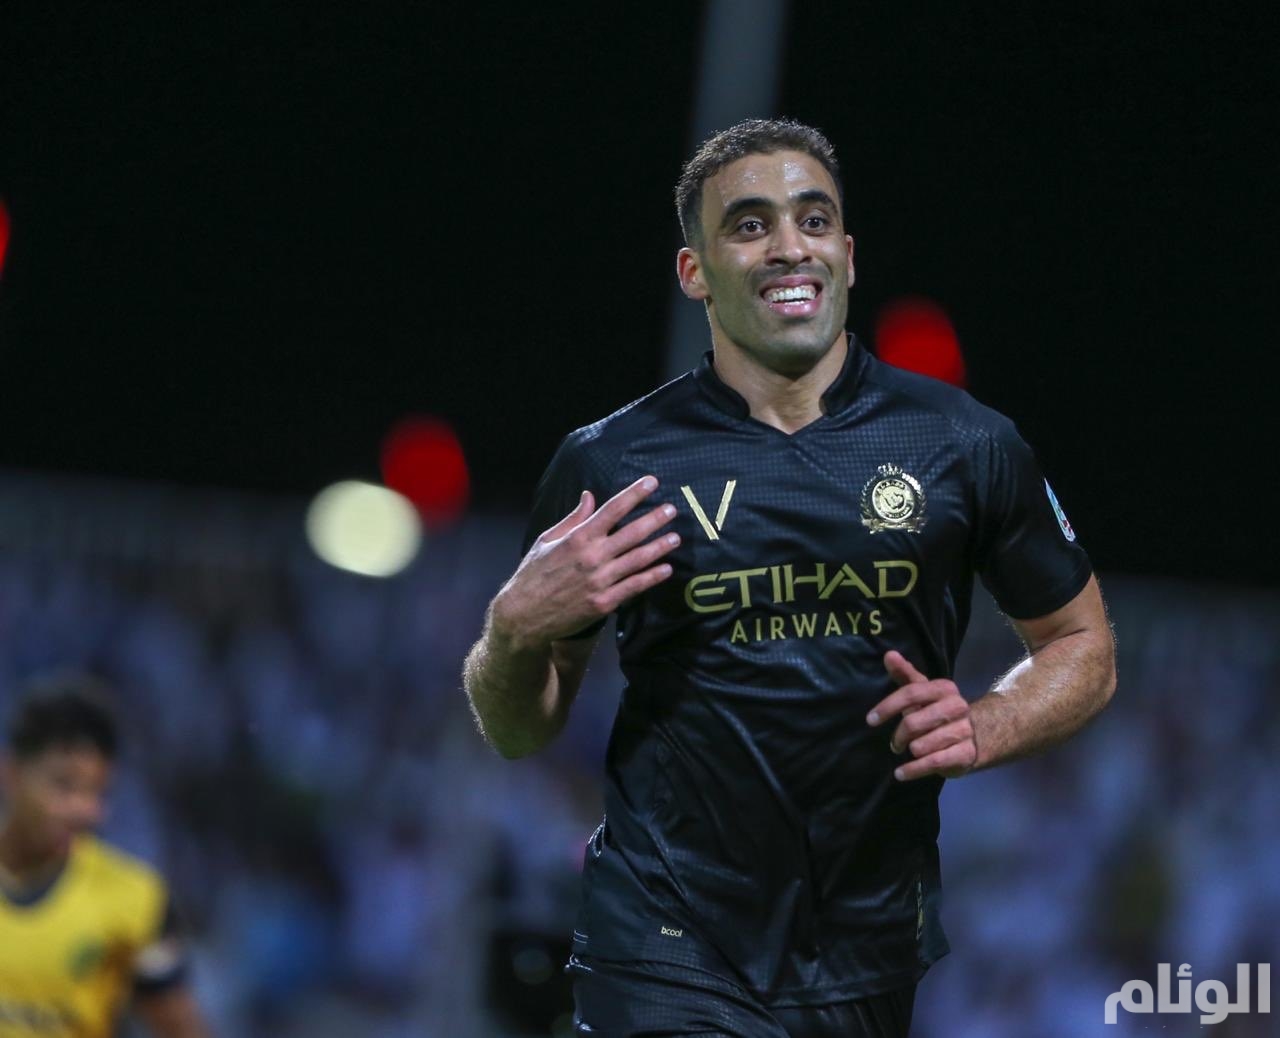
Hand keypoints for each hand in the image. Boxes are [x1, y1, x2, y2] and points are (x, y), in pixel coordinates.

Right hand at [492, 476, 679, 647]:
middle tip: (671, 509)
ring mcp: (599, 581)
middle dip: (654, 519)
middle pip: (631, 533)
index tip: (652, 482)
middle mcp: (592, 556)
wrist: (523, 616)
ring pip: (637, 559)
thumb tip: (589, 496)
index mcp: (578, 537)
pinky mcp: (604, 603)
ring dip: (659, 547)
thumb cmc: (533, 574)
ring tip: (676, 537)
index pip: (612, 510)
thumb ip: (573, 518)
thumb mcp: (546, 540)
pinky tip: (666, 569)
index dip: (634, 494)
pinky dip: (652, 577)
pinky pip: (634, 587)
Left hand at [866, 651, 976, 780]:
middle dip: (898, 736)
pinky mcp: (966, 754)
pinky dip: (913, 770)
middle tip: (894, 743)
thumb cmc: (938, 711)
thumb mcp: (923, 691)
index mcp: (944, 688)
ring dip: (909, 751)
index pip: (911, 693)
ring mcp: (963, 731)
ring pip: (921, 745)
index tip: (871, 720)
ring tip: (908, 751)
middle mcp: (957, 707)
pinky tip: (901, 773)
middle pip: (913, 722)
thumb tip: (888, 654)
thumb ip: (904, 674)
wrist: (975, 736)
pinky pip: (932, 763)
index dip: (888, 706)